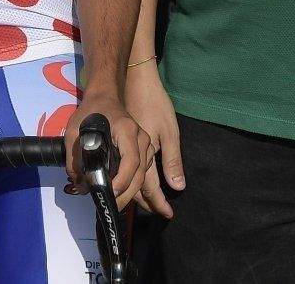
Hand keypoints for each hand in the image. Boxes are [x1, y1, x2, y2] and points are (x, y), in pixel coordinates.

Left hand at [68, 89, 153, 209]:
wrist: (104, 96)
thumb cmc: (90, 111)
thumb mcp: (75, 132)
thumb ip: (74, 159)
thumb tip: (78, 185)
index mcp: (126, 130)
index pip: (130, 160)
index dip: (122, 180)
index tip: (109, 192)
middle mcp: (141, 137)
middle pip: (140, 172)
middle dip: (126, 194)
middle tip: (111, 208)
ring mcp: (145, 142)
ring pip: (144, 173)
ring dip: (132, 193)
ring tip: (116, 206)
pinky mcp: (143, 148)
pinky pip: (143, 170)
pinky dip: (135, 185)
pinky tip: (124, 195)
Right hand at [125, 58, 183, 217]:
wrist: (135, 79)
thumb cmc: (154, 103)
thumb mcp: (170, 132)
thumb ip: (172, 160)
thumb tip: (177, 187)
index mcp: (140, 156)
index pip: (148, 189)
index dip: (158, 203)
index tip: (167, 215)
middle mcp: (127, 155)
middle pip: (134, 187)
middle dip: (145, 202)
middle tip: (157, 212)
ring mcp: (119, 147)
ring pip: (126, 177)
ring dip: (135, 191)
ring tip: (147, 202)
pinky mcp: (116, 140)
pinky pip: (122, 165)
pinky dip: (130, 175)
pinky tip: (133, 176)